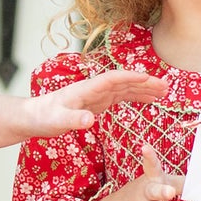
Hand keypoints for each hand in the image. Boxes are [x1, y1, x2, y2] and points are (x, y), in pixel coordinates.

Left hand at [26, 69, 168, 137]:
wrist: (33, 117)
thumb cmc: (43, 117)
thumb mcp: (57, 122)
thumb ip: (73, 121)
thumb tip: (90, 120)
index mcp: (86, 89)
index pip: (112, 79)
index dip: (130, 78)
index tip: (148, 78)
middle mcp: (94, 89)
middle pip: (124, 82)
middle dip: (145, 83)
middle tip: (166, 87)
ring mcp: (96, 95)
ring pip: (125, 89)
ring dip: (144, 90)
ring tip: (164, 93)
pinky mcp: (97, 103)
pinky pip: (120, 98)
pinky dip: (135, 97)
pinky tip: (147, 100)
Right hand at [82, 144, 182, 200]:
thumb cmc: (150, 191)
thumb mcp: (161, 182)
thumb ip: (182, 182)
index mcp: (153, 179)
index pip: (151, 166)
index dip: (148, 156)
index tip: (144, 147)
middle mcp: (146, 192)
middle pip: (152, 190)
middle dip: (161, 190)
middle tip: (170, 191)